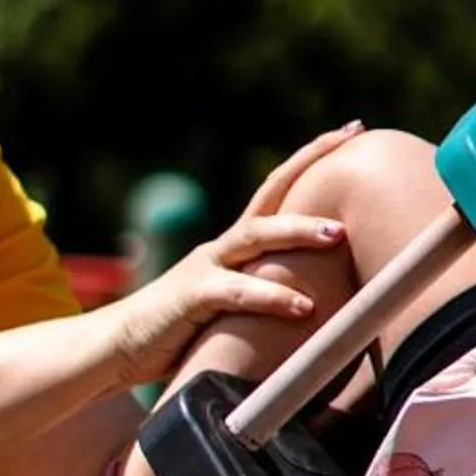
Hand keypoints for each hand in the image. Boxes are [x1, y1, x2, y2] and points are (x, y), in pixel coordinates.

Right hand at [104, 124, 360, 385]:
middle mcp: (222, 247)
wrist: (119, 345)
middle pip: (271, 199)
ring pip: (256, 238)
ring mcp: (205, 268)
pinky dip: (270, 297)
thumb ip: (268, 294)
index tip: (351, 129)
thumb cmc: (184, 331)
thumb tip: (327, 299)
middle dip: (312, 169)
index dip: (311, 156)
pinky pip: (235, 293)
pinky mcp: (192, 299)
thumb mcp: (235, 307)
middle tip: (356, 152)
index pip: (277, 189)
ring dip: (298, 232)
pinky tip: (304, 306)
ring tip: (338, 234)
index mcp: (234, 246)